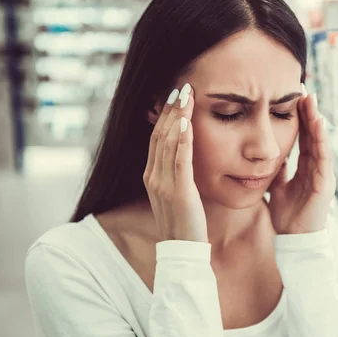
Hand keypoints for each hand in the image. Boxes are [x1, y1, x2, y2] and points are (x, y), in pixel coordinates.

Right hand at [143, 83, 207, 241]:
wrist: (182, 251)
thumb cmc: (184, 221)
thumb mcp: (176, 192)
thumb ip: (176, 172)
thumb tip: (185, 153)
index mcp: (151, 176)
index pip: (156, 138)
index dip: (164, 116)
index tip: (174, 96)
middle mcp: (153, 176)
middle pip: (159, 135)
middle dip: (170, 109)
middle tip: (181, 86)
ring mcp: (163, 184)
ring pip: (167, 143)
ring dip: (177, 117)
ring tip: (185, 95)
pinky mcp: (178, 192)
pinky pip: (179, 161)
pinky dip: (182, 140)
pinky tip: (186, 122)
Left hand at [268, 88, 335, 233]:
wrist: (294, 239)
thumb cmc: (288, 215)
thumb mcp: (278, 186)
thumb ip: (277, 170)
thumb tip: (270, 154)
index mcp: (305, 167)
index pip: (303, 136)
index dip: (299, 117)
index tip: (293, 96)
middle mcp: (316, 167)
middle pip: (313, 134)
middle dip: (308, 111)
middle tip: (304, 88)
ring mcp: (322, 174)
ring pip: (320, 141)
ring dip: (316, 120)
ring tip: (311, 100)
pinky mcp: (324, 183)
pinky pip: (323, 157)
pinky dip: (321, 139)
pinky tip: (318, 123)